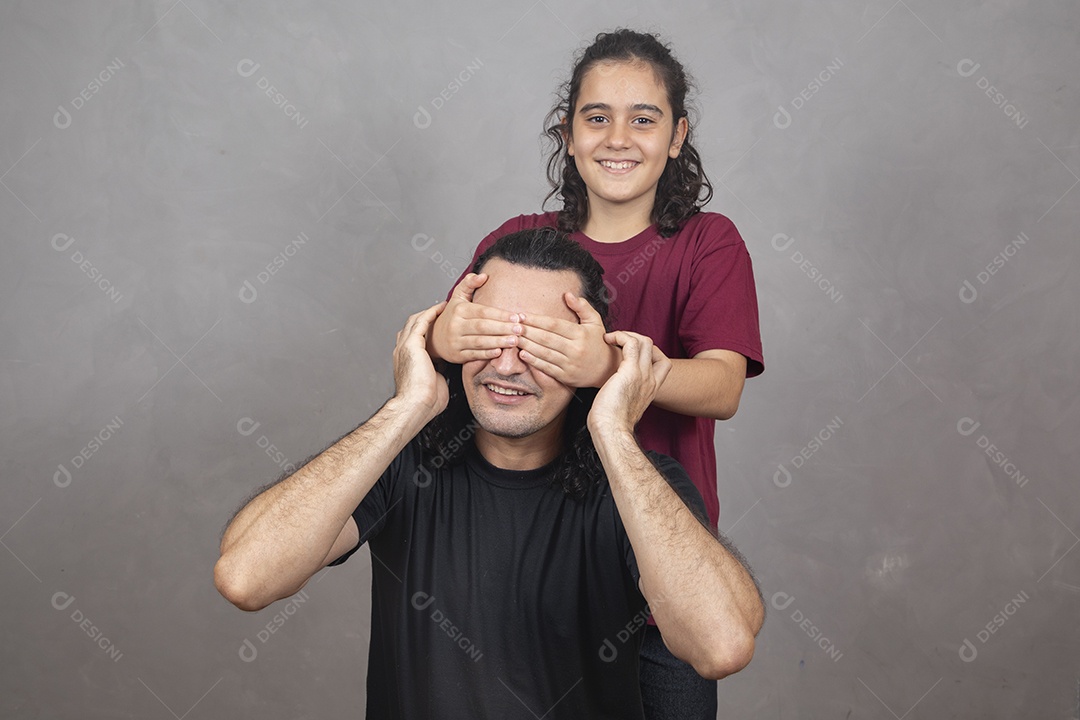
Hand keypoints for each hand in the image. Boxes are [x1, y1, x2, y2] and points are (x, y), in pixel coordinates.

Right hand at [393, 302, 450, 420]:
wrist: (416, 405)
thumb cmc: (426, 401)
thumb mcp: (433, 382)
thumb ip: (438, 374)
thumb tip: (446, 372)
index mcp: (406, 361)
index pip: (413, 339)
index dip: (425, 331)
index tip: (438, 326)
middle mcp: (402, 351)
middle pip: (411, 327)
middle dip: (426, 318)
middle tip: (441, 311)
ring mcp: (405, 347)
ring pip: (415, 321)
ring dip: (429, 312)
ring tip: (442, 307)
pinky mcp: (411, 345)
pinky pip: (421, 322)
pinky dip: (431, 313)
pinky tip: (441, 308)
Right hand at [428, 273, 518, 361]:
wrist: (434, 338)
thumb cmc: (452, 316)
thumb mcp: (458, 297)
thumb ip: (469, 284)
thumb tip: (483, 275)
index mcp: (459, 310)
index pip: (483, 312)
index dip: (500, 315)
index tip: (517, 317)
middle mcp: (456, 326)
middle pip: (482, 327)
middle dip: (502, 328)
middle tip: (520, 330)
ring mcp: (456, 341)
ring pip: (479, 342)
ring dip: (498, 342)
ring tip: (514, 341)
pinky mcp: (457, 355)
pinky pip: (474, 355)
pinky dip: (486, 354)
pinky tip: (499, 352)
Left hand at [515, 293, 620, 387]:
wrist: (608, 369)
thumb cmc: (598, 342)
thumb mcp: (595, 321)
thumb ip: (582, 307)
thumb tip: (567, 294)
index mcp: (580, 334)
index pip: (554, 325)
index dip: (536, 320)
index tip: (522, 315)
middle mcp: (575, 349)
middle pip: (546, 338)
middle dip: (527, 331)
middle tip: (512, 325)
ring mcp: (570, 364)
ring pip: (544, 353)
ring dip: (527, 345)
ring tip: (513, 338)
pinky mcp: (566, 377)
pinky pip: (547, 368)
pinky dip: (533, 361)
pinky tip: (522, 354)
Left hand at [588, 331, 671, 434]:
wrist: (612, 430)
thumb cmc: (611, 423)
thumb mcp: (624, 407)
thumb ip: (625, 396)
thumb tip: (613, 394)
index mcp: (651, 388)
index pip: (662, 363)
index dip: (649, 352)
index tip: (629, 353)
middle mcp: (650, 379)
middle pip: (653, 347)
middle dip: (634, 338)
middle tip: (616, 343)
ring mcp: (642, 374)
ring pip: (644, 341)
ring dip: (626, 334)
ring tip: (611, 339)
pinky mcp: (630, 371)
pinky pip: (631, 343)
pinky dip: (620, 336)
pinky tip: (607, 340)